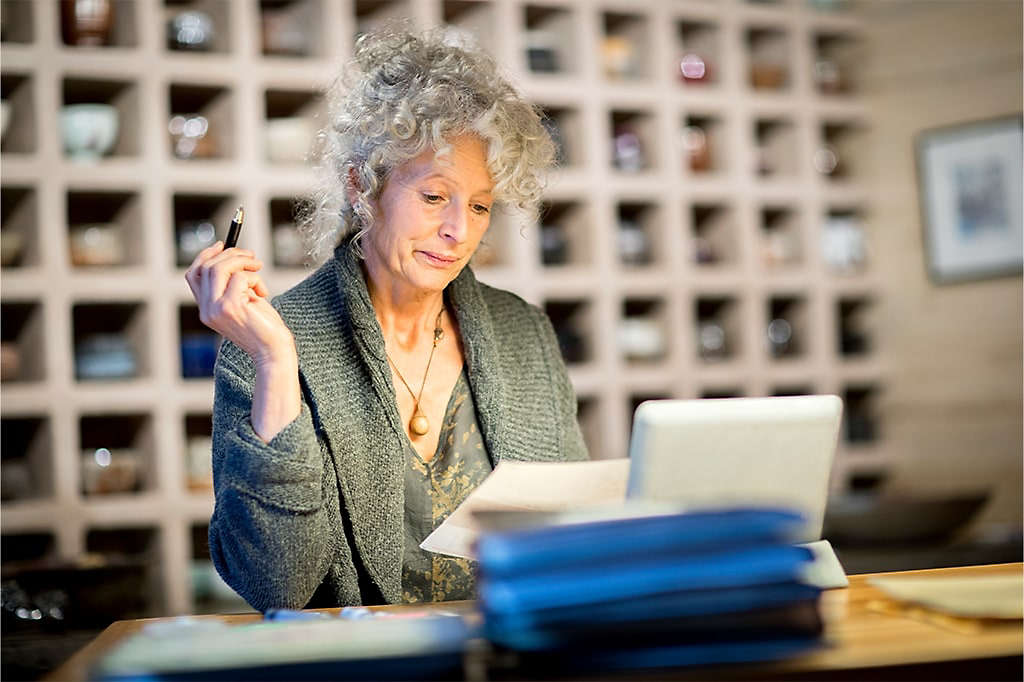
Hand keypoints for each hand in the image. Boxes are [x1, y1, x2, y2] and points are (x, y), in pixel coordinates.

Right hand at [184, 242, 295, 367]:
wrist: (273, 352)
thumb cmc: (264, 328)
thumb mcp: (244, 302)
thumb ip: (234, 284)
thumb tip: (236, 256)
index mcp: (207, 310)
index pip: (194, 275)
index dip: (206, 256)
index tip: (223, 245)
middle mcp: (206, 310)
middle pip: (206, 267)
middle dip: (231, 255)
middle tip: (252, 256)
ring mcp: (216, 309)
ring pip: (219, 268)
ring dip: (242, 261)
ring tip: (258, 268)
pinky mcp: (230, 307)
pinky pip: (241, 277)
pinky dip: (255, 279)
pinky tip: (263, 293)